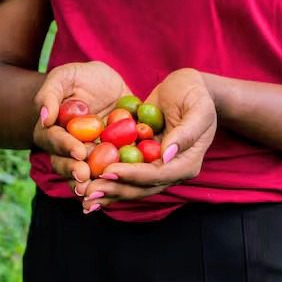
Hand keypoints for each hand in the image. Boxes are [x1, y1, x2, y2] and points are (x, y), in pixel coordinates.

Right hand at [32, 61, 130, 196]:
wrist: (107, 82)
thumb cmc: (79, 77)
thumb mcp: (64, 77)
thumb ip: (49, 94)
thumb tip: (44, 118)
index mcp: (52, 132)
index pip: (54, 141)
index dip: (65, 147)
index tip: (79, 151)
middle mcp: (68, 150)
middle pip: (66, 165)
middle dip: (75, 172)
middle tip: (86, 175)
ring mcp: (89, 158)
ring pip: (86, 175)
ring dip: (92, 182)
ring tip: (100, 187)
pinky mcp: (110, 160)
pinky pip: (112, 172)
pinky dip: (117, 179)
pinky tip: (125, 182)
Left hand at [80, 68, 216, 211]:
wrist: (188, 87)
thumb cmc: (196, 94)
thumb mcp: (197, 109)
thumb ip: (186, 133)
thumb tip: (166, 155)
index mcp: (187, 163)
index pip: (158, 175)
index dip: (133, 176)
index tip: (109, 171)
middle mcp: (170, 170)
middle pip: (141, 187)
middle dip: (114, 190)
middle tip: (88, 191)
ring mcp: (155, 166)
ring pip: (130, 185)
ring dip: (107, 191)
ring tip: (83, 195)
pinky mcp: (143, 157)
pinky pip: (124, 170)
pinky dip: (107, 177)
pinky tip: (86, 180)